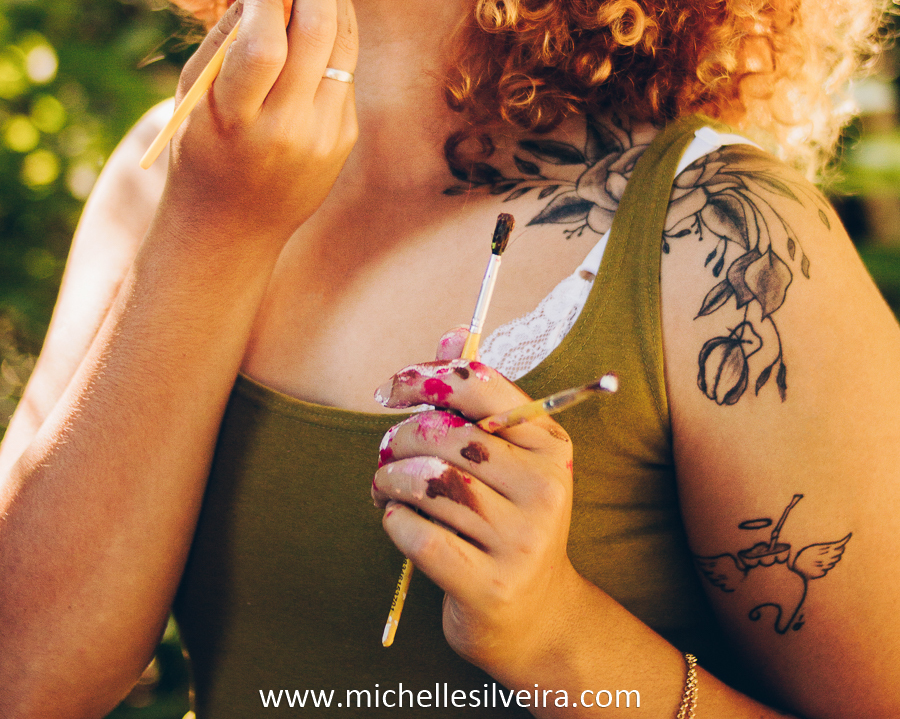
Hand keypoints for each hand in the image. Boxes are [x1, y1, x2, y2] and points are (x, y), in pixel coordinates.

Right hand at [165, 0, 357, 245]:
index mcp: (237, 119)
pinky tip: (320, 24)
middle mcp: (286, 129)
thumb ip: (229, 36)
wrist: (231, 225)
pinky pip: (344, 73)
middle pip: (318, 36)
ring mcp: (323, 136)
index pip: (264, 45)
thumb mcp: (197, 94)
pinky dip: (334, 40)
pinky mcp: (344, 138)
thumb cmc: (202, 146)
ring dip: (336, 3)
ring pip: (343, 48)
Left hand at [372, 330, 584, 678]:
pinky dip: (394, 521)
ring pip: (429, 482)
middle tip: (386, 454)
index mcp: (550, 444)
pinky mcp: (490, 585)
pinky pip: (419, 535)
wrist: (536, 616)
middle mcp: (544, 489)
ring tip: (386, 487)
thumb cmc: (509, 518)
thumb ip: (477, 398)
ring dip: (390, 479)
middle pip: (446, 435)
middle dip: (400, 438)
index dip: (422, 378)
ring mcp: (520, 540)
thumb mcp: (508, 456)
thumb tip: (454, 333)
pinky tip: (398, 520)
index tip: (388, 391)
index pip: (479, 386)